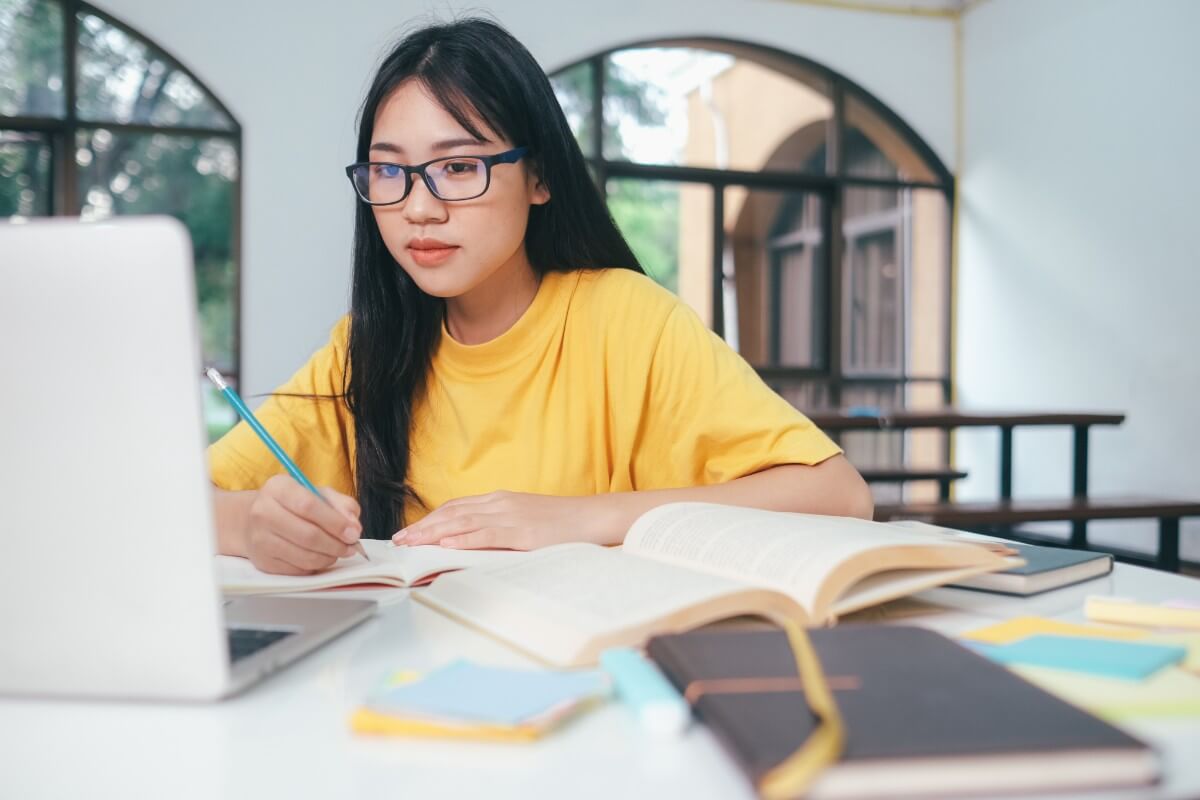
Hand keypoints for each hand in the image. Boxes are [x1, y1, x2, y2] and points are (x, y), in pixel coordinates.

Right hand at [243, 475, 362, 574]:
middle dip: (336, 544)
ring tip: (339, 552)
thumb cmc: (294, 505)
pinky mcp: (263, 561)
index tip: (353, 533)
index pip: (308, 506)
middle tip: (351, 548)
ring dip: (329, 557)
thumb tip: (354, 527)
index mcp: (278, 488)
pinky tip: (321, 557)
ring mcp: (260, 539)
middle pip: (308, 535)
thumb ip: (342, 505)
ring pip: (304, 556)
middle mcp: (263, 512)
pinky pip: (298, 570)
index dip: (335, 523)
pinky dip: (316, 566)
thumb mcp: (319, 494)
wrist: (255, 521)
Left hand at [392, 491, 619, 549]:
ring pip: (462, 523)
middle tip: (398, 541)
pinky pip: (486, 534)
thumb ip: (500, 527)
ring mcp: (510, 516)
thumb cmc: (561, 524)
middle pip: (452, 513)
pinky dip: (463, 538)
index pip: (455, 507)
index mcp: (500, 500)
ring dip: (433, 533)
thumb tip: (473, 542)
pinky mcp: (521, 533)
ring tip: (411, 543)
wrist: (591, 518)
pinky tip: (446, 543)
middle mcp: (500, 504)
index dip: (430, 519)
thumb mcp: (525, 521)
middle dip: (422, 527)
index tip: (409, 531)